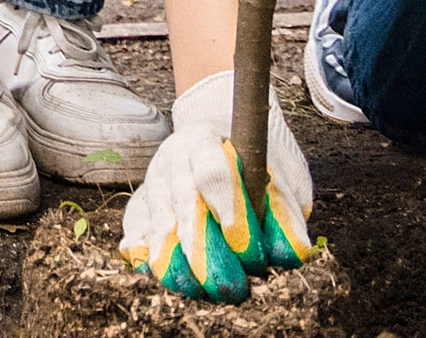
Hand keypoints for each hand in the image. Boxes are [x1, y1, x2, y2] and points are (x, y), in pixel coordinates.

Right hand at [121, 72, 315, 300]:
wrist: (221, 133)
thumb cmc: (256, 160)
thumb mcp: (281, 174)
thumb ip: (285, 211)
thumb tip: (288, 254)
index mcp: (206, 141)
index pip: (211, 172)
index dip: (227, 209)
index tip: (247, 249)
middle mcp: (172, 158)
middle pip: (181, 203)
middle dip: (202, 249)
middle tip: (226, 286)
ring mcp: (153, 180)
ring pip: (158, 221)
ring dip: (175, 261)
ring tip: (194, 290)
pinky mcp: (142, 202)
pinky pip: (136, 229)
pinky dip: (144, 253)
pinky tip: (157, 275)